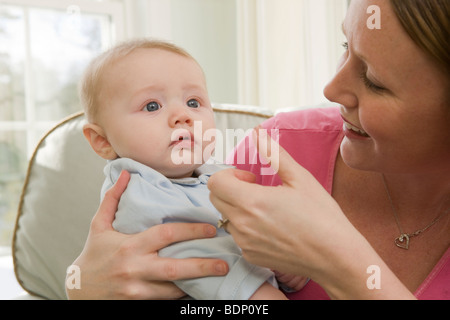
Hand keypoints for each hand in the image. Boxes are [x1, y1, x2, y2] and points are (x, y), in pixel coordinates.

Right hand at [66, 170, 228, 299]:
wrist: (77, 289)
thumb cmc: (93, 255)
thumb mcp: (99, 225)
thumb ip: (113, 198)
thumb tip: (125, 173)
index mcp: (129, 245)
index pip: (165, 235)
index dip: (190, 230)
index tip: (210, 229)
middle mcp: (134, 268)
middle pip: (174, 268)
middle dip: (202, 265)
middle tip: (223, 263)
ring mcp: (136, 289)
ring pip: (173, 288)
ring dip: (195, 283)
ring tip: (216, 276)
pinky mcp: (137, 303)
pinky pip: (165, 300)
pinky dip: (180, 295)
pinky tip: (196, 289)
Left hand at [208, 128, 413, 298]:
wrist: (336, 256)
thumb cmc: (321, 216)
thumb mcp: (300, 178)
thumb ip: (274, 153)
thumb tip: (258, 133)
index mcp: (252, 201)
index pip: (215, 182)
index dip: (230, 175)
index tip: (251, 179)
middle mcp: (242, 224)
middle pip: (216, 198)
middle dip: (231, 188)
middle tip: (257, 190)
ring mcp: (245, 243)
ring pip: (225, 217)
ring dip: (238, 208)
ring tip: (267, 210)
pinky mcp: (251, 256)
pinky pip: (237, 236)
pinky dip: (246, 227)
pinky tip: (271, 227)